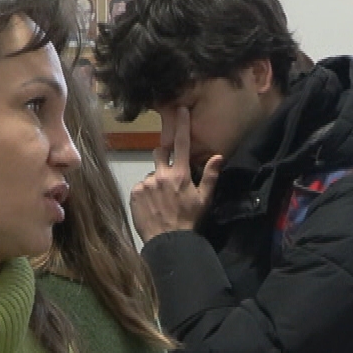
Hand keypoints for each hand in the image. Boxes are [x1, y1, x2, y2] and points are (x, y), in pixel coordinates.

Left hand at [129, 107, 221, 240]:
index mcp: (179, 174)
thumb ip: (210, 176)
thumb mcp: (204, 199)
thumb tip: (218, 156)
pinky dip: (145, 192)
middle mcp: (160, 174)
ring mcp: (145, 184)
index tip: (180, 110)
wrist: (169, 241)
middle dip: (164, 156)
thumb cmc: (189, 220)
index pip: (181, 144)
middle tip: (169, 172)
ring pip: (150, 173)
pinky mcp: (134, 193)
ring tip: (160, 199)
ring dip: (155, 180)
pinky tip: (151, 205)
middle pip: (159, 152)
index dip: (181, 125)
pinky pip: (140, 186)